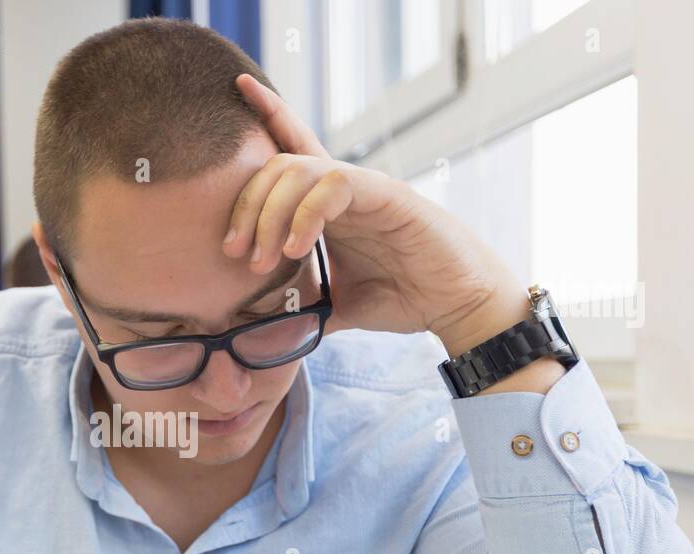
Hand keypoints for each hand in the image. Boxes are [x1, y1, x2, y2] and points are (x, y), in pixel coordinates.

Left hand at [224, 73, 531, 358]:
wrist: (457, 306)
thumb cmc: (406, 298)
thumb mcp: (339, 305)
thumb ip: (305, 307)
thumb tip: (268, 329)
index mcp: (331, 207)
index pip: (293, 152)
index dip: (269, 115)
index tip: (238, 86)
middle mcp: (345, 189)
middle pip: (280, 164)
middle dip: (247, 203)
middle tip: (235, 250)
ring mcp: (366, 188)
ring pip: (301, 170)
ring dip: (270, 213)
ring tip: (264, 259)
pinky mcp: (389, 195)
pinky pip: (336, 184)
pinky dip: (306, 213)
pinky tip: (297, 247)